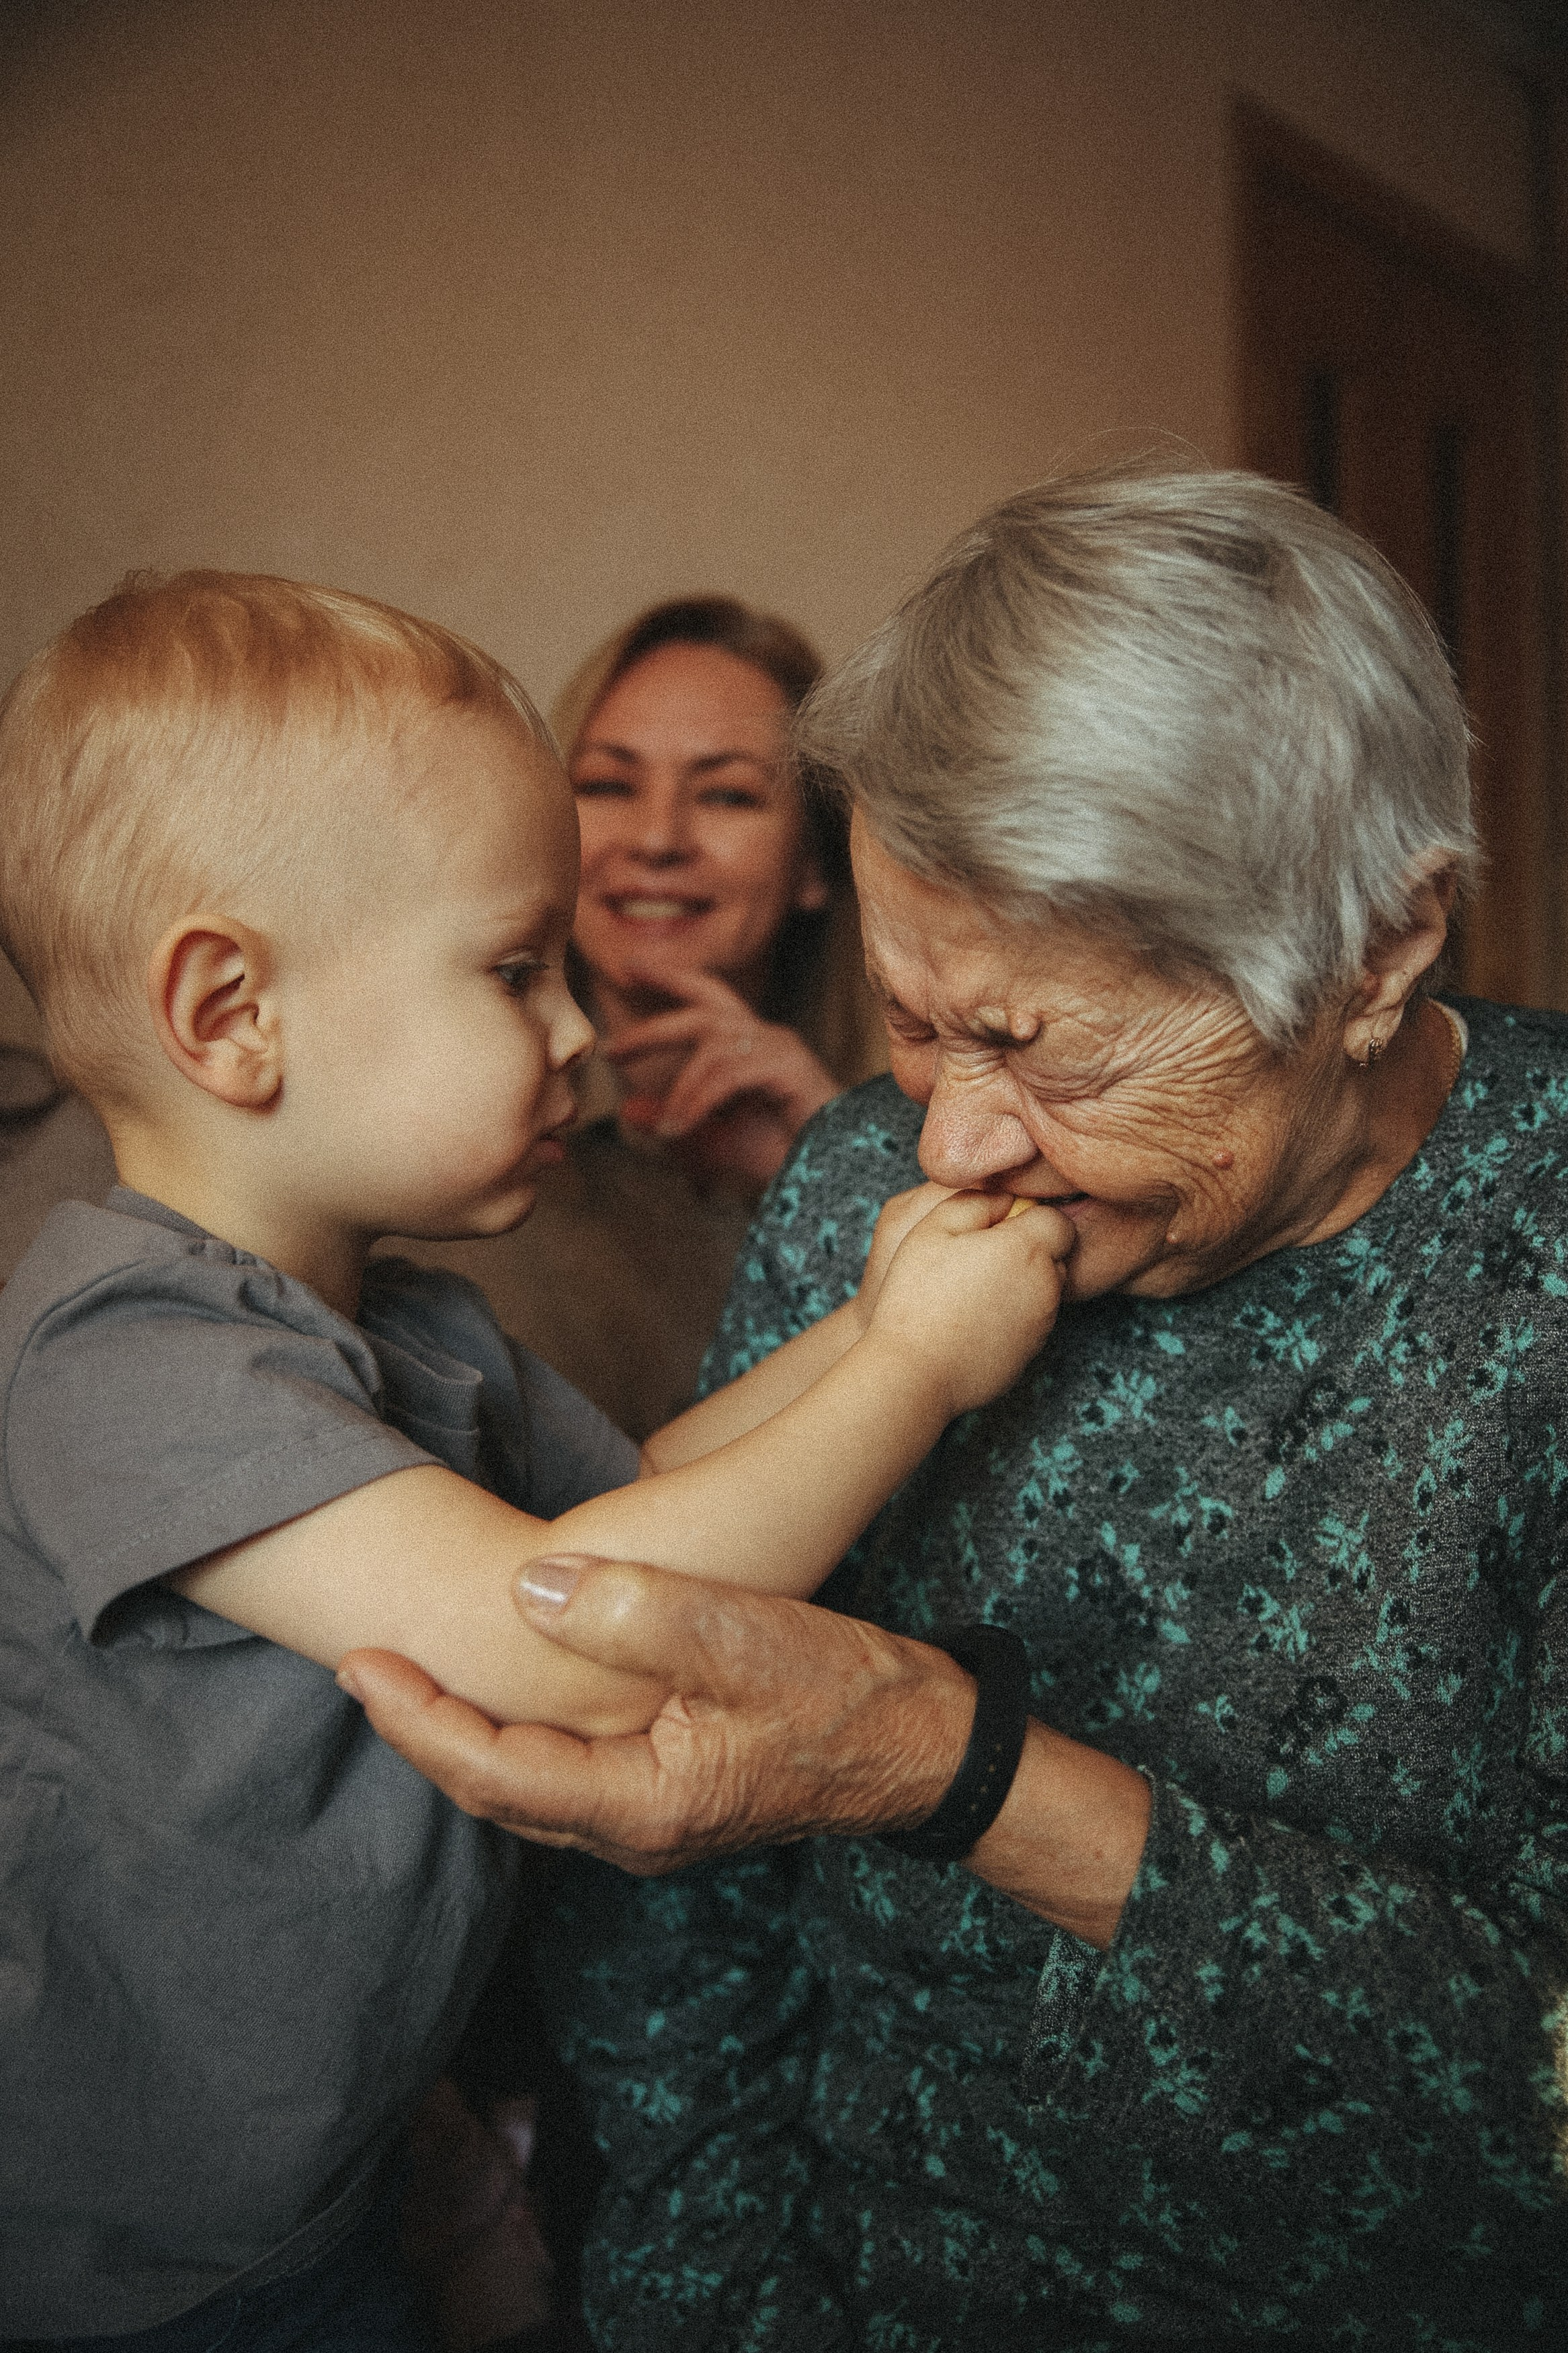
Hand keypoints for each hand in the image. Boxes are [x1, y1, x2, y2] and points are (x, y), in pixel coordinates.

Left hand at [339, 1560, 975, 1872]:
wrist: (926, 1745)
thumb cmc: (848, 1694)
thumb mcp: (746, 1638)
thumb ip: (637, 1612)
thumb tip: (529, 1587)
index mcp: (642, 1805)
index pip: (493, 1773)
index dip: (418, 1720)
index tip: (361, 1665)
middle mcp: (635, 1830)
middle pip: (496, 1789)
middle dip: (422, 1729)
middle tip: (360, 1663)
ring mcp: (652, 1819)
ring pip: (527, 1785)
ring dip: (462, 1735)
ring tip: (409, 1674)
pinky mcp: (669, 1793)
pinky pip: (564, 1774)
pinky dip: (515, 1732)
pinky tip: (503, 1689)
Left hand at [606, 967, 839, 1188]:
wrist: (834, 1175)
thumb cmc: (785, 1154)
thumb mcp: (714, 1137)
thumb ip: (674, 1119)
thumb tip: (628, 1110)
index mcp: (751, 1045)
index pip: (706, 997)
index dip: (671, 978)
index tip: (629, 969)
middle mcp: (766, 1036)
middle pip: (703, 1007)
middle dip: (656, 1021)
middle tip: (614, 1044)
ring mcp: (779, 1048)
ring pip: (713, 1048)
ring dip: (682, 1089)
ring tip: (668, 1129)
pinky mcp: (788, 1067)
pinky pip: (729, 1074)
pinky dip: (700, 1102)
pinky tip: (683, 1128)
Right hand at [863, 1190, 1074, 1418]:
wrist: (915, 1372)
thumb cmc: (918, 1296)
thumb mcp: (933, 1228)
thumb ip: (976, 1201)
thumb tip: (1004, 1196)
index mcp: (1027, 1248)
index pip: (1057, 1219)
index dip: (1029, 1216)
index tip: (997, 1226)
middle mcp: (1046, 1286)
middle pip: (1056, 1255)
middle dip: (1029, 1249)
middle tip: (981, 1256)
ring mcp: (1042, 1324)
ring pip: (1045, 1289)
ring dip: (1021, 1282)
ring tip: (973, 1290)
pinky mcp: (1031, 1353)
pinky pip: (1032, 1321)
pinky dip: (1012, 1314)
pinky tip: (973, 1319)